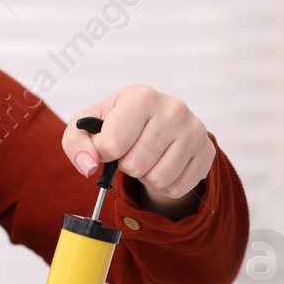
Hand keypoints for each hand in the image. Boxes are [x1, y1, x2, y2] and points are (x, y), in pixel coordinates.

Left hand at [61, 85, 214, 217]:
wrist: (158, 124)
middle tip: (131, 151)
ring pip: (158, 179)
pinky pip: (177, 188)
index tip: (108, 146)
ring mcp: (193, 130)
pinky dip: (164, 186)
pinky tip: (163, 165)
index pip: (112, 144)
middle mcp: (172, 108)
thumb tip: (87, 165)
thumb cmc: (119, 124)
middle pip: (135, 165)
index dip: (104, 154)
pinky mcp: (206, 152)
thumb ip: (76, 143)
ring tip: (147, 158)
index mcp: (141, 96)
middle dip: (127, 166)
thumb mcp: (90, 127)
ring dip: (146, 177)